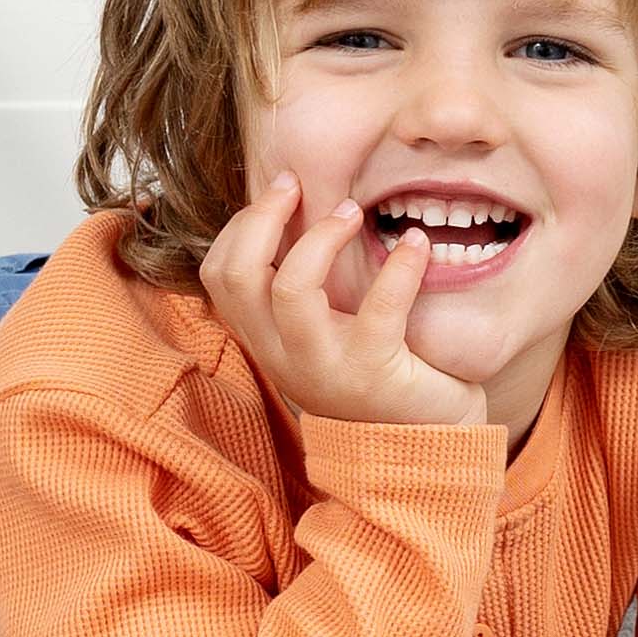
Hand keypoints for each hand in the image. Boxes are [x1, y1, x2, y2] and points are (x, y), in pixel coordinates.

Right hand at [198, 172, 484, 428]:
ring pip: (292, 289)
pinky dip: (401, 267)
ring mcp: (324, 366)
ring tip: (354, 211)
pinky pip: (380, 310)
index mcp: (266, 342)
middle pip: (239, 276)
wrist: (418, 452)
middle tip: (297, 184)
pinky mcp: (374, 373)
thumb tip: (302, 218)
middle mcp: (283, 355)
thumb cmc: (374, 379)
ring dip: (322, 238)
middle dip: (262, 217)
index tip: (279, 191)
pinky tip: (418, 244)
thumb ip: (303, 296)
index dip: (240, 226)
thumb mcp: (323, 337)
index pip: (219, 277)